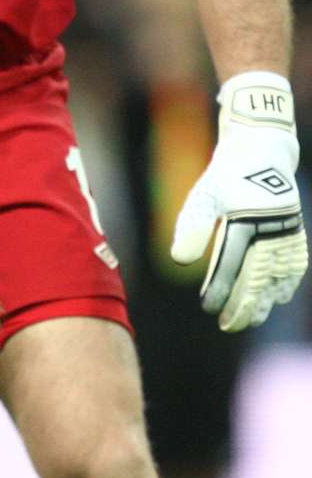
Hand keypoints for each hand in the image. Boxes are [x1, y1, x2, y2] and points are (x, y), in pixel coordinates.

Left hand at [170, 71, 307, 330]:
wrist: (261, 152)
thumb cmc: (224, 177)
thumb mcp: (202, 197)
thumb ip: (192, 228)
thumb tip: (180, 260)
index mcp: (244, 219)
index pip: (230, 265)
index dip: (221, 289)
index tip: (209, 307)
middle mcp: (269, 227)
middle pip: (257, 277)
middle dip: (243, 304)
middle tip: (228, 325)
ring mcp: (287, 230)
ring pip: (278, 275)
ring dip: (265, 300)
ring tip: (250, 319)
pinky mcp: (296, 230)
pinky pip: (296, 264)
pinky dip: (287, 283)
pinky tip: (276, 299)